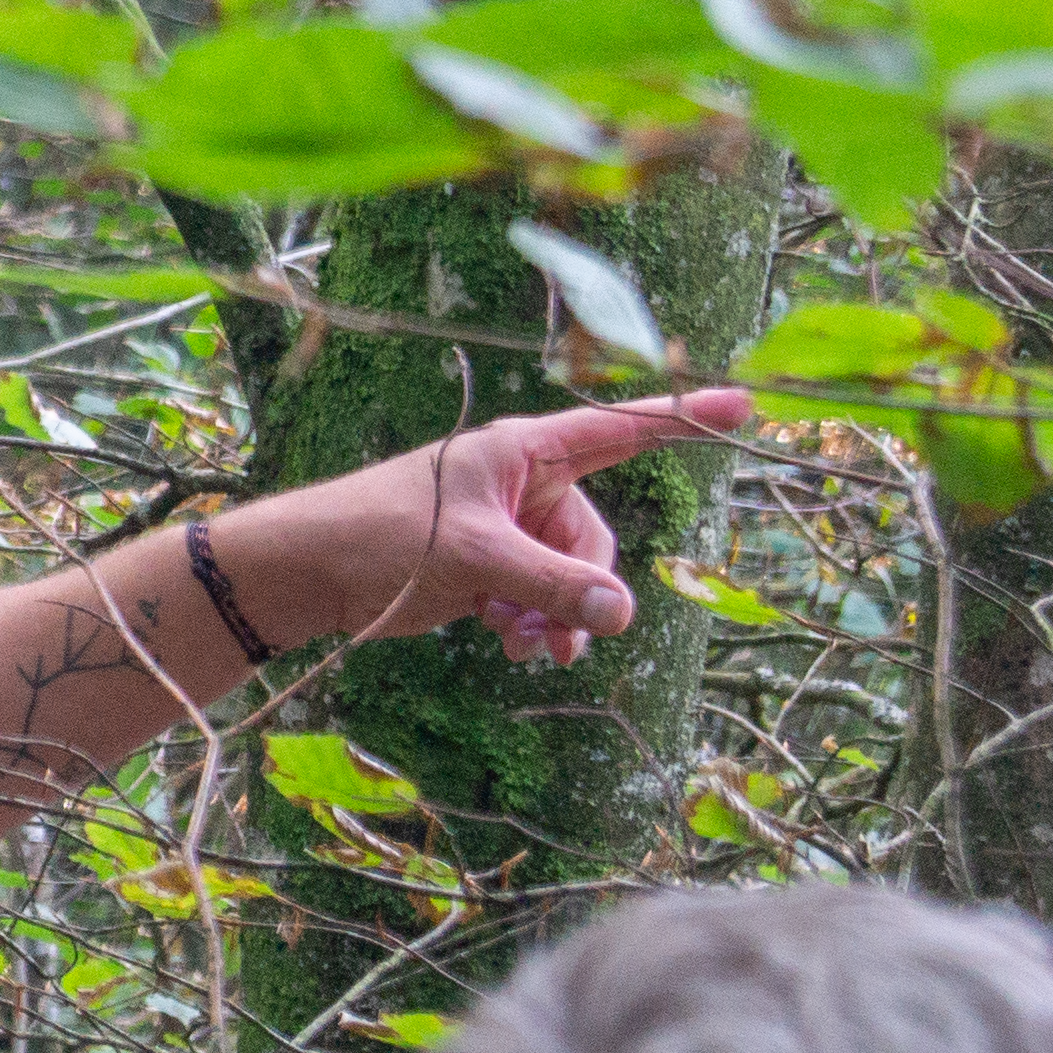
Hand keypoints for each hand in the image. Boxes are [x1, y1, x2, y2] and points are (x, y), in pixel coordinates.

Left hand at [238, 389, 752, 666]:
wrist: (306, 574)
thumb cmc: (379, 538)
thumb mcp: (473, 560)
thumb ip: (550, 584)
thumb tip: (621, 612)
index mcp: (521, 452)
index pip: (617, 428)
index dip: (681, 416)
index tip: (745, 403)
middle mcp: (521, 482)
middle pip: (594, 537)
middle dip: (585, 590)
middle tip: (558, 641)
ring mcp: (506, 526)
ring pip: (570, 576)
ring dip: (558, 616)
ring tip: (524, 648)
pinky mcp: (487, 565)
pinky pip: (539, 594)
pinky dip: (531, 621)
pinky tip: (506, 644)